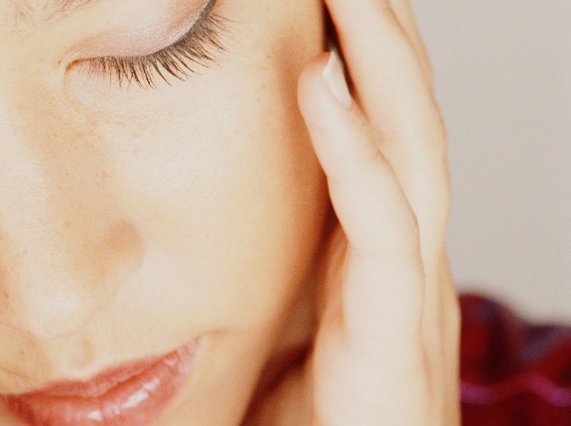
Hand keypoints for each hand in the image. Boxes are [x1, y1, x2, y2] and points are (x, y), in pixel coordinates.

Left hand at [258, 0, 459, 423]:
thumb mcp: (277, 337)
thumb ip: (258, 279)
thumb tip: (185, 242)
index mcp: (373, 257)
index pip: (378, 136)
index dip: (366, 62)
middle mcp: (402, 259)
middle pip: (406, 121)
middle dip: (386, 37)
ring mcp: (407, 290)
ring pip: (409, 148)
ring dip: (380, 59)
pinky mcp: (394, 328)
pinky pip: (380, 220)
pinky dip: (354, 146)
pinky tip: (321, 83)